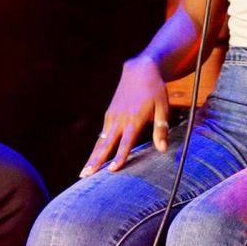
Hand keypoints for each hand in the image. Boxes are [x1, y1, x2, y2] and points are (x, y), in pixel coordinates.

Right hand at [80, 56, 169, 177]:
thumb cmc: (155, 90)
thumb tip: (162, 149)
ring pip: (100, 141)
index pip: (126, 142)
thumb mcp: (163, 107)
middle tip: (85, 175)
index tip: (112, 170)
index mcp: (134, 119)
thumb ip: (161, 129)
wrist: (139, 70)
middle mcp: (120, 119)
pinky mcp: (109, 114)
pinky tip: (92, 159)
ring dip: (92, 157)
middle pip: (106, 144)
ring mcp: (112, 116)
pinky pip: (102, 135)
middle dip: (95, 161)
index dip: (119, 156)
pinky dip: (97, 147)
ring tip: (84, 173)